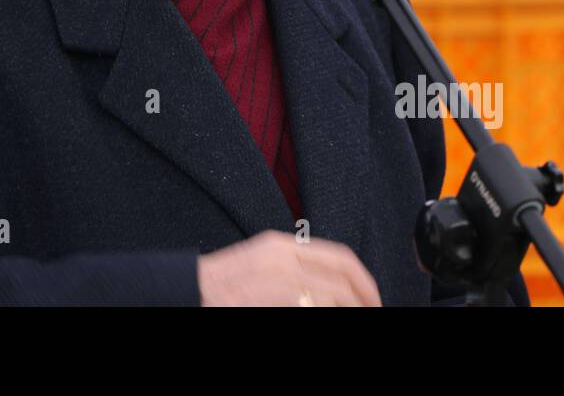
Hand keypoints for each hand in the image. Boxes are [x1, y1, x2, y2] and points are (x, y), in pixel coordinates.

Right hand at [196, 229, 381, 306]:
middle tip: (374, 313)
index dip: (363, 281)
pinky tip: (331, 319)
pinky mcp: (276, 300)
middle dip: (365, 300)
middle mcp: (284, 259)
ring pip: (335, 299)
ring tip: (358, 317)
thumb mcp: (260, 264)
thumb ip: (292, 268)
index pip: (339, 257)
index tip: (372, 299)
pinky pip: (314, 307)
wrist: (189, 292)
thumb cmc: (221, 286)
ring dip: (350, 311)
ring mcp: (279, 282)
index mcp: (282, 246)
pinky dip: (328, 313)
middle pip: (343, 279)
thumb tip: (329, 289)